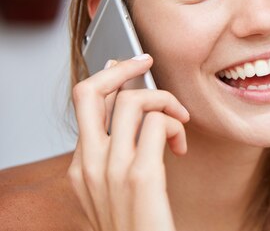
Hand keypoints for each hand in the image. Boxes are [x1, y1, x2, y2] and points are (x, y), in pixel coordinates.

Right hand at [68, 54, 189, 230]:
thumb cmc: (136, 223)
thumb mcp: (113, 187)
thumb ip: (116, 150)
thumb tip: (130, 108)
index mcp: (81, 165)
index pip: (84, 102)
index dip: (108, 75)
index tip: (129, 63)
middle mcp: (89, 164)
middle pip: (89, 91)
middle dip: (122, 68)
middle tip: (147, 63)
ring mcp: (112, 169)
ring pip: (132, 101)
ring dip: (164, 101)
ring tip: (179, 120)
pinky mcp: (141, 176)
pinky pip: (158, 124)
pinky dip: (176, 125)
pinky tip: (181, 146)